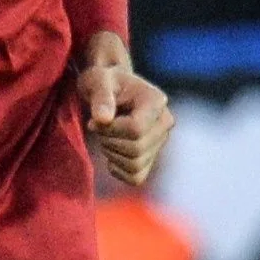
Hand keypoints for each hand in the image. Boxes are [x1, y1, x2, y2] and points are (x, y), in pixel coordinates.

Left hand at [80, 33, 171, 186]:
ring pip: (135, 165)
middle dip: (108, 141)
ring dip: (111, 154)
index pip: (136, 130)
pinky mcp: (151, 156)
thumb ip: (100, 98)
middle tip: (98, 128)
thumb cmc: (102, 82)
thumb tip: (103, 119)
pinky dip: (118, 170)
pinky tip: (110, 153)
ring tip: (105, 136)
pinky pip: (136, 177)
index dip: (110, 130)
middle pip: (136, 149)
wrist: (108, 88)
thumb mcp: (97, 82)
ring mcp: (160, 141)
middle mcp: (165, 123)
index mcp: (156, 101)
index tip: (94, 120)